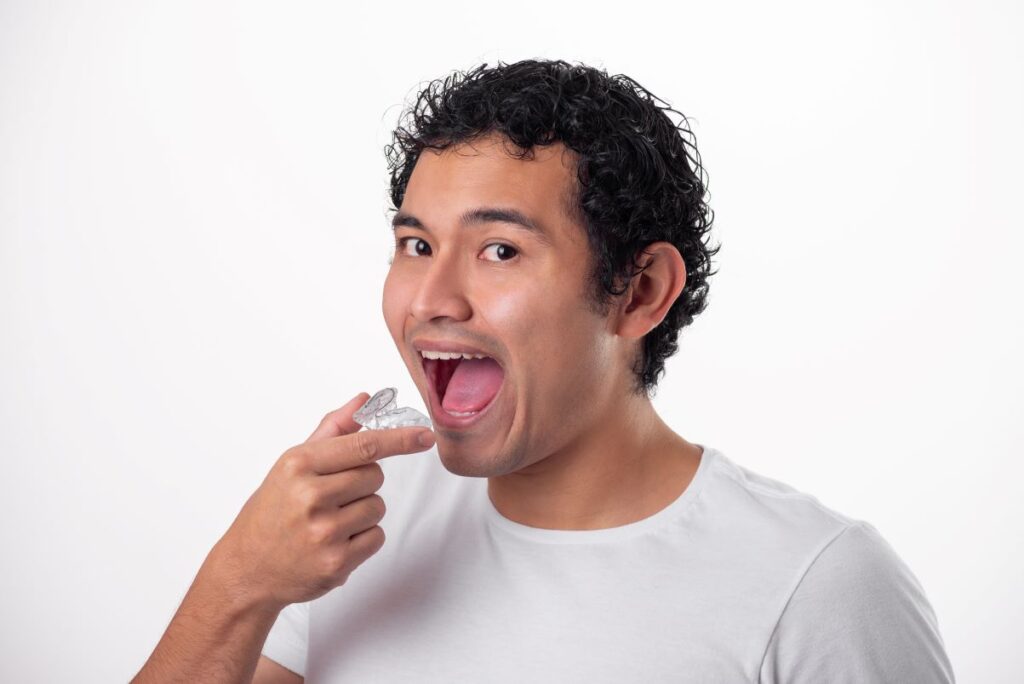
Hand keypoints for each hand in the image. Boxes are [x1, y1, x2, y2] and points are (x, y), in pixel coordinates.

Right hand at [209, 392, 434, 610]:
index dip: (399, 439)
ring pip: (378, 506)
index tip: (425, 435)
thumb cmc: (271, 513)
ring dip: (362, 512)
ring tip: (328, 522)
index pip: (364, 445)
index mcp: (298, 465)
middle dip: (362, 483)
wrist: (247, 570)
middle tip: (331, 497)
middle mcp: (310, 496)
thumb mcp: (291, 466)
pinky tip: (334, 543)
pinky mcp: (336, 563)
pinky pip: (376, 537)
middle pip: (375, 475)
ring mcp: (324, 532)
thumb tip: (364, 400)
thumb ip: (332, 431)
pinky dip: (362, 539)